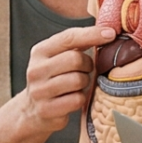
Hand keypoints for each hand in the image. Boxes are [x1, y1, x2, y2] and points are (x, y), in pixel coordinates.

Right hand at [5, 23, 115, 138]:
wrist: (31, 111)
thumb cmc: (53, 79)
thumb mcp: (57, 58)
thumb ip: (76, 44)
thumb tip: (107, 31)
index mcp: (40, 52)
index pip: (69, 37)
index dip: (92, 34)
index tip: (110, 33)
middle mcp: (36, 70)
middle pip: (76, 59)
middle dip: (87, 65)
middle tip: (85, 70)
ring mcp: (40, 91)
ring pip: (78, 80)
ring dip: (84, 83)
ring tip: (77, 85)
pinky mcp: (47, 109)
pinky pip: (77, 100)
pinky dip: (80, 99)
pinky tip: (73, 98)